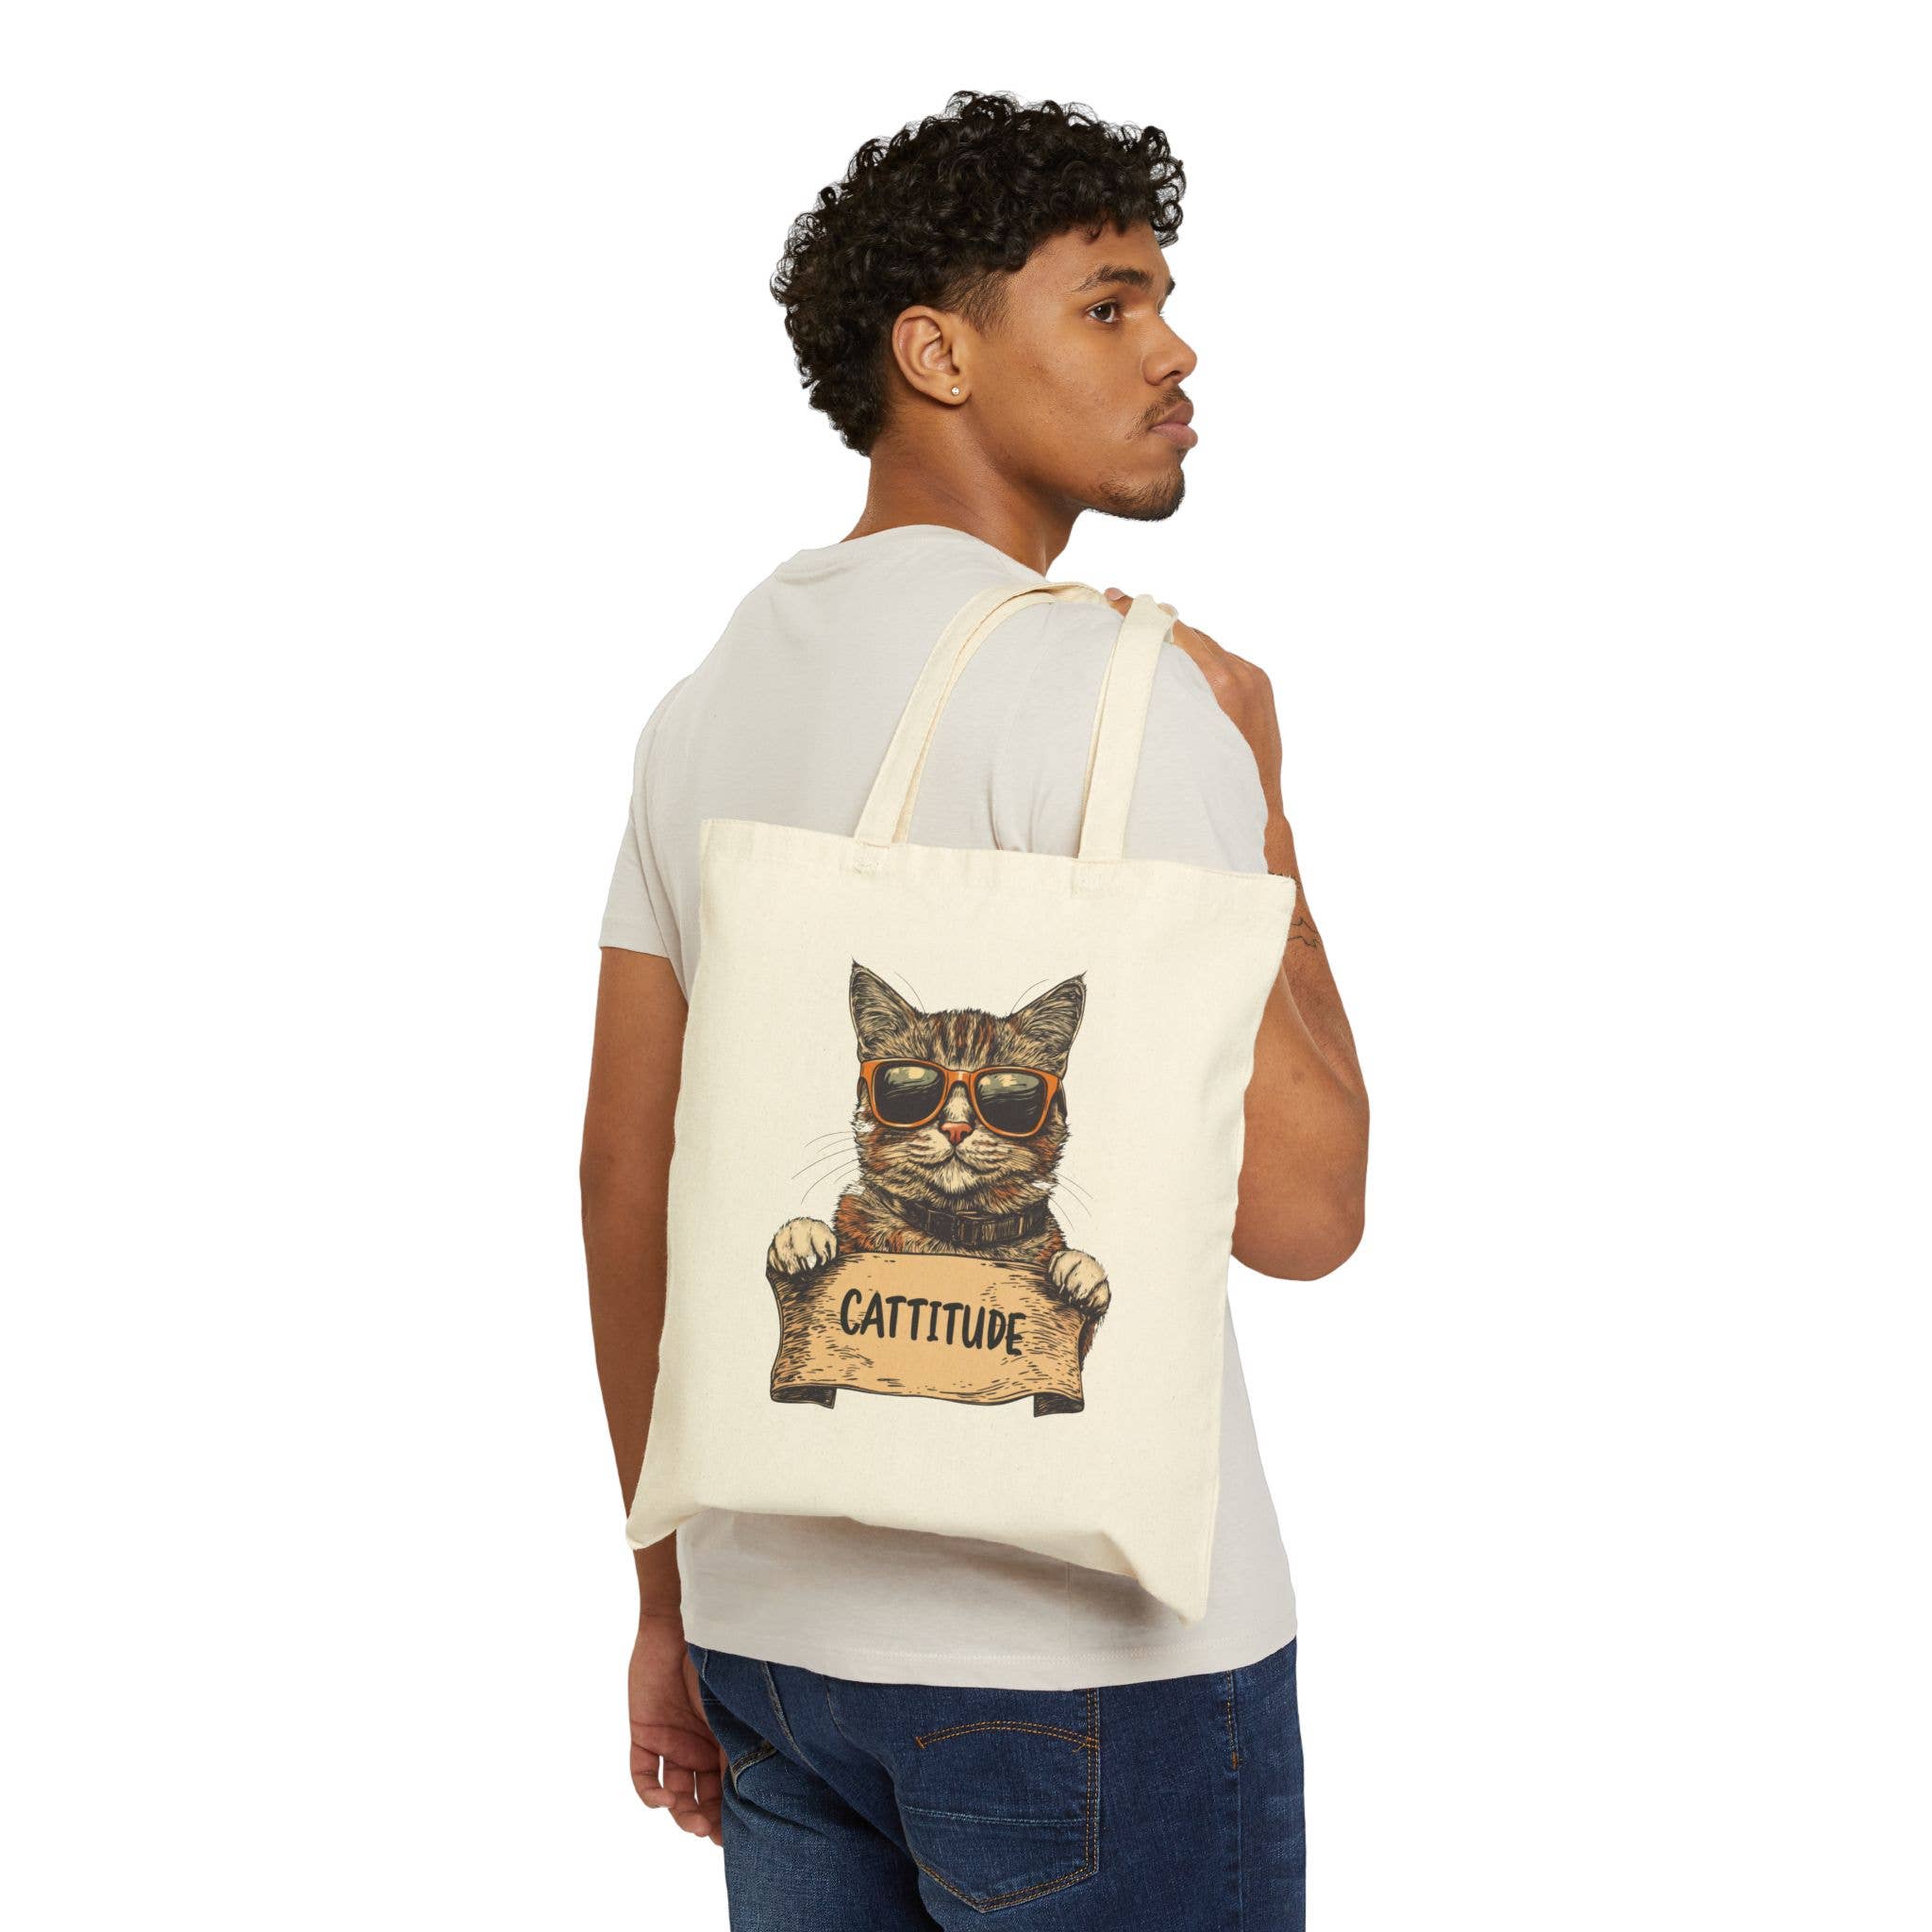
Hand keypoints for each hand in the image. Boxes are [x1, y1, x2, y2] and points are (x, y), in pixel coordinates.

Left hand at [629, 1612, 725, 1846]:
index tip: (734, 1835)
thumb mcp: (735, 1710)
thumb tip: (764, 1786)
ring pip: (672, 1793)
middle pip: (699, 1797)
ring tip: (691, 1820)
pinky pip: (642, 1775)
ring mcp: (669, 1743)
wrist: (686, 1626)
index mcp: (723, 1741)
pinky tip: (663, 1800)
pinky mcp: (644, 1735)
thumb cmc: (720, 1662)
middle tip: (711, 1833)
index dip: (728, 1815)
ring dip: (680, 1812)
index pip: (726, 1788)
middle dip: (705, 1819)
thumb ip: (744, 1743)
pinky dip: (650, 1793)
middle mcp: (697, 1747)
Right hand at [1103, 587, 1285, 819]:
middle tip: (1123, 610)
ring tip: (1151, 640)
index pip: (1175, 632)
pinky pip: (1225, 659)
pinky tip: (1185, 668)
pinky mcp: (1261, 683)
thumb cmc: (1211, 780)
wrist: (1258, 804)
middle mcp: (1239, 674)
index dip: (1141, 615)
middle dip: (1158, 625)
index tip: (1116, 599)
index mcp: (1219, 683)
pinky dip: (1204, 659)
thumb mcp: (1178, 733)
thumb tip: (1144, 663)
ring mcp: (1253, 677)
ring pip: (1207, 646)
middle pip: (1190, 634)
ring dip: (1182, 643)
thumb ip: (1168, 691)